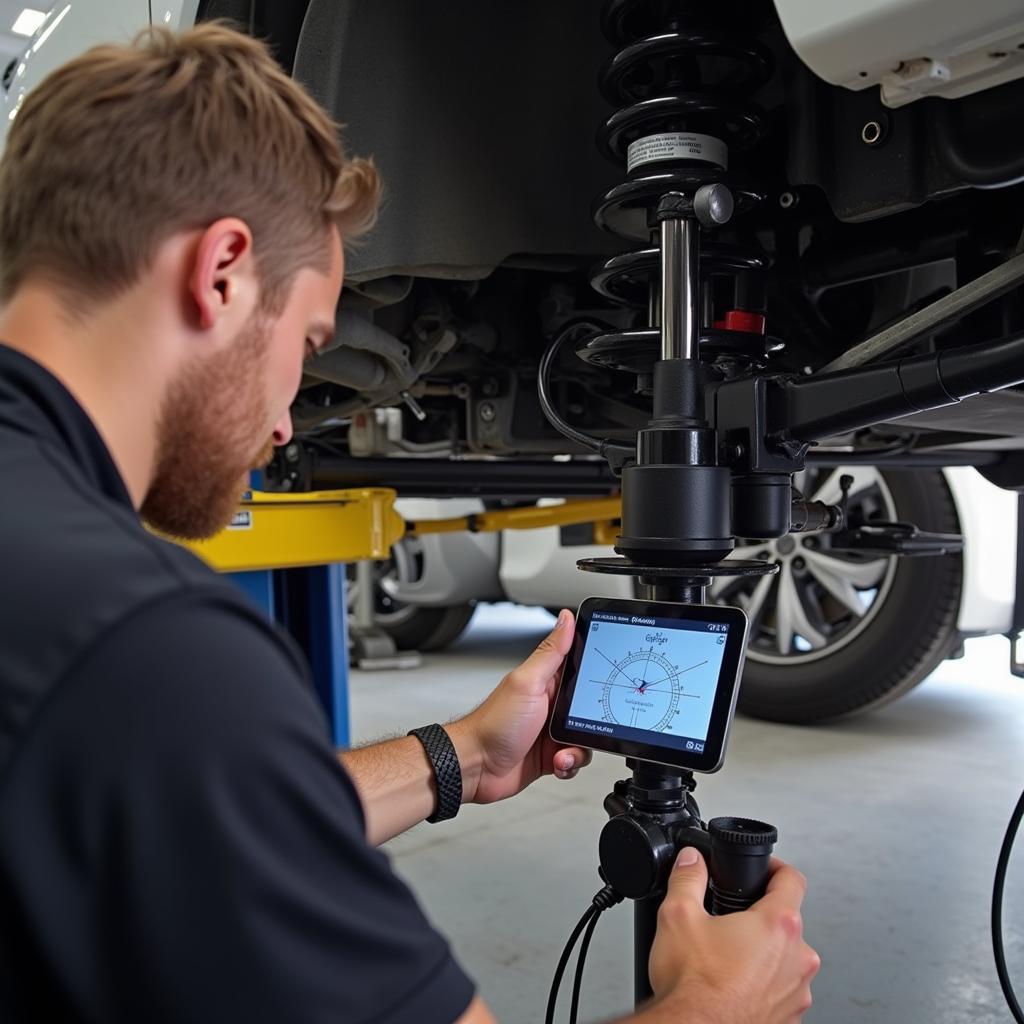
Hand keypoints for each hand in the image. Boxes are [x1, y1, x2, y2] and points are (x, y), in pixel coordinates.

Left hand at [449, 610, 591, 804]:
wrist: (475, 766)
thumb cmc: (493, 723)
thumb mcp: (527, 683)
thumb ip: (550, 652)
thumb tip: (566, 618)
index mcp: (548, 681)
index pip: (581, 668)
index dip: (597, 673)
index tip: (608, 682)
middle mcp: (552, 704)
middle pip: (591, 707)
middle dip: (593, 722)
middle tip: (580, 727)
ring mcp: (552, 730)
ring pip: (587, 736)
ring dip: (579, 748)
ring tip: (562, 752)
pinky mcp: (551, 755)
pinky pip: (576, 759)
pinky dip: (571, 764)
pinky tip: (558, 763)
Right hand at [647, 849, 819, 1023]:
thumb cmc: (694, 987)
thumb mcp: (678, 915)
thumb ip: (688, 878)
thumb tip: (692, 860)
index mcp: (778, 925)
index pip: (792, 879)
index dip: (776, 868)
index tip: (764, 870)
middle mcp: (798, 959)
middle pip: (787, 922)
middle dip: (760, 919)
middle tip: (730, 923)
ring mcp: (797, 993)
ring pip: (785, 960)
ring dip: (764, 955)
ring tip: (729, 961)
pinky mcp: (789, 1020)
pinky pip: (781, 992)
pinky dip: (762, 986)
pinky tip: (733, 988)